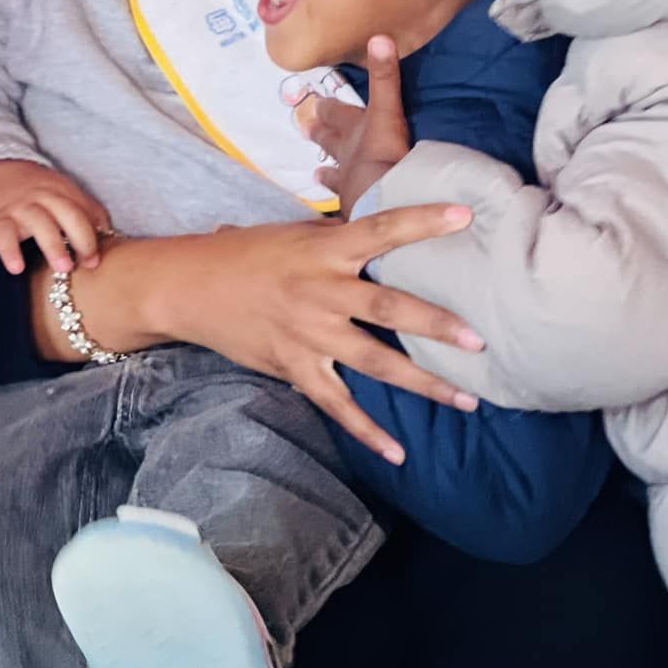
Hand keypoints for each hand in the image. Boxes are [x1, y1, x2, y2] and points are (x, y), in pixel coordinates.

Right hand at [0, 159, 111, 275]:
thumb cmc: (37, 191)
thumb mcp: (63, 193)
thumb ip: (86, 211)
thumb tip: (111, 239)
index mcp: (63, 191)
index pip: (85, 211)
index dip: (95, 235)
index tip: (97, 260)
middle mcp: (44, 196)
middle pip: (68, 213)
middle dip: (82, 239)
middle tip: (89, 265)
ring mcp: (21, 206)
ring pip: (39, 223)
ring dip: (53, 245)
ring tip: (63, 268)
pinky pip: (4, 235)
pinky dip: (10, 251)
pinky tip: (17, 268)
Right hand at [152, 207, 483, 464]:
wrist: (189, 286)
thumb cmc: (246, 253)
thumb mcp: (296, 234)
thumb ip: (341, 240)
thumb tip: (389, 233)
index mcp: (324, 249)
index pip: (381, 230)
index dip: (424, 221)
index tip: (466, 215)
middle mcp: (320, 291)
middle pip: (387, 308)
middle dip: (435, 324)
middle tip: (478, 340)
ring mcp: (308, 333)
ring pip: (373, 362)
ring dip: (422, 381)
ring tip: (466, 398)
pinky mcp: (293, 366)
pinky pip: (336, 404)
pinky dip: (367, 430)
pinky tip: (398, 451)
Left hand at [302, 35, 411, 214]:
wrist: (386, 201)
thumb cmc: (387, 156)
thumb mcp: (388, 112)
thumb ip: (385, 77)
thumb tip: (380, 36)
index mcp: (355, 132)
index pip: (338, 115)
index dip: (329, 109)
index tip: (317, 104)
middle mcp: (347, 156)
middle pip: (331, 142)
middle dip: (322, 134)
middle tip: (308, 129)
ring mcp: (350, 185)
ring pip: (335, 175)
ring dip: (328, 172)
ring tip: (318, 174)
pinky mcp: (357, 209)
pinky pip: (349, 205)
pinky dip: (347, 203)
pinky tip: (342, 210)